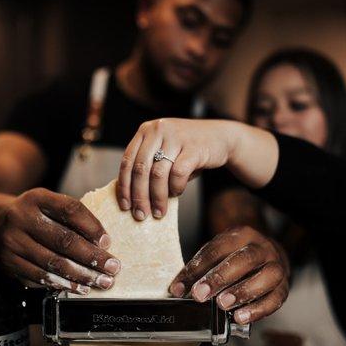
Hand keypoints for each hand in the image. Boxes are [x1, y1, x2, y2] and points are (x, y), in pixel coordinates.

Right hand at [0, 188, 120, 294]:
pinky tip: (78, 287)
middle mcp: (22, 217)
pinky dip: (62, 284)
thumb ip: (70, 217)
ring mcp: (12, 241)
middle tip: (112, 267)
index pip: (70, 210)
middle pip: (64, 240)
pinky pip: (39, 276)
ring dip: (81, 275)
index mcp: (37, 198)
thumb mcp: (47, 204)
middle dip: (92, 257)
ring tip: (100, 281)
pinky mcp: (8, 262)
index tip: (107, 242)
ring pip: (53, 262)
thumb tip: (102, 243)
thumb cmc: (32, 215)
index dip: (92, 226)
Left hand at [117, 118, 237, 219]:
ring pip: (158, 174)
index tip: (124, 206)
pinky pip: (178, 174)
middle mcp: (158, 130)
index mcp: (146, 130)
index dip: (124, 186)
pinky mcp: (194, 147)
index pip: (127, 161)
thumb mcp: (164, 151)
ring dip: (157, 197)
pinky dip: (176, 188)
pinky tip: (177, 193)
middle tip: (141, 215)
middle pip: (141, 169)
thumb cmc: (187, 150)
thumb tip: (132, 197)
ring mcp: (176, 137)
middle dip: (139, 196)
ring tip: (158, 212)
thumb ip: (148, 166)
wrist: (221, 137)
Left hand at [169, 226, 288, 324]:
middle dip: (220, 278)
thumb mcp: (219, 253)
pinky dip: (257, 309)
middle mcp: (262, 248)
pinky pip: (275, 299)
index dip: (196, 268)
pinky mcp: (284, 286)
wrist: (268, 254)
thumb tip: (179, 289)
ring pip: (266, 276)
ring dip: (242, 292)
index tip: (180, 287)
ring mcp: (276, 266)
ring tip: (222, 305)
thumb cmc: (238, 256)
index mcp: (241, 235)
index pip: (217, 248)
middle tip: (200, 294)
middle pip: (244, 259)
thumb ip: (201, 269)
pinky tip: (240, 317)